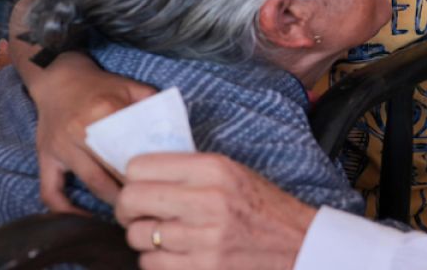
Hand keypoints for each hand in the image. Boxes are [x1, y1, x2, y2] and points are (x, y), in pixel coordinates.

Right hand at [25, 51, 155, 211]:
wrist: (58, 78)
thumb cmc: (98, 85)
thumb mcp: (129, 85)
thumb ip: (152, 103)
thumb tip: (175, 128)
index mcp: (104, 110)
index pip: (130, 148)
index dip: (146, 170)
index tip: (161, 183)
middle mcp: (80, 131)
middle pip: (113, 169)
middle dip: (131, 190)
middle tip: (149, 202)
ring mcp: (60, 147)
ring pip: (90, 183)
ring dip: (111, 199)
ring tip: (129, 209)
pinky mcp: (45, 157)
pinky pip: (50, 191)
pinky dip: (64, 210)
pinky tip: (83, 219)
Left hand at [115, 153, 317, 269]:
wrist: (299, 243)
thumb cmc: (261, 206)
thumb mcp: (232, 172)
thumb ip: (189, 170)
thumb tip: (139, 172)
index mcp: (212, 168)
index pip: (140, 166)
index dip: (132, 177)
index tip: (139, 186)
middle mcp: (206, 200)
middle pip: (131, 200)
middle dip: (127, 209)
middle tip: (137, 213)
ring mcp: (204, 238)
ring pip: (138, 236)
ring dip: (144, 237)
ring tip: (164, 234)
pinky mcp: (203, 268)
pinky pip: (151, 264)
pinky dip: (156, 260)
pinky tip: (176, 253)